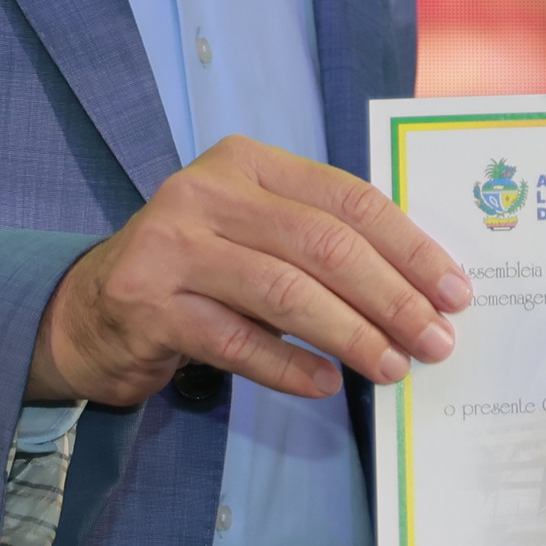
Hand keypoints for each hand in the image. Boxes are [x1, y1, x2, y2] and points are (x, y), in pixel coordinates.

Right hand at [25, 135, 468, 405]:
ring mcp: (171, 247)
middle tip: (435, 341)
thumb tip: (424, 288)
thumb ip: (323, 240)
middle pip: (323, 246)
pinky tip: (326, 384)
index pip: (349, 200)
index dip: (410, 248)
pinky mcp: (147, 305)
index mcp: (248, 161)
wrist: (91, 309)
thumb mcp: (258, 232)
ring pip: (285, 292)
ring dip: (351, 335)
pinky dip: (289, 366)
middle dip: (392, 298)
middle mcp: (205, 192)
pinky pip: (236, 341)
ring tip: (393, 367)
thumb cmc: (201, 268)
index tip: (454, 293)